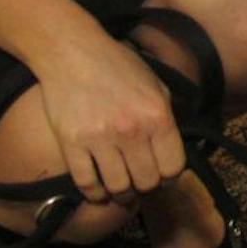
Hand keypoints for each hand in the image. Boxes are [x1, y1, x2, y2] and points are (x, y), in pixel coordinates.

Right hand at [33, 27, 186, 203]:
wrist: (73, 53)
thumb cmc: (118, 65)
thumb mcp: (156, 84)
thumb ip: (166, 116)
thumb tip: (172, 148)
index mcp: (157, 115)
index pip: (173, 167)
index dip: (171, 176)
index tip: (164, 176)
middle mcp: (131, 131)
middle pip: (147, 183)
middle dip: (147, 186)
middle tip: (142, 181)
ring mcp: (100, 139)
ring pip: (118, 188)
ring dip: (123, 194)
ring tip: (123, 188)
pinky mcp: (72, 145)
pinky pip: (87, 184)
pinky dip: (95, 194)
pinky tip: (100, 189)